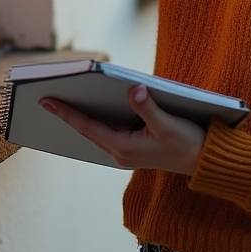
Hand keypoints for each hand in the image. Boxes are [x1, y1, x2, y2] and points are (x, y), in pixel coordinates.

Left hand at [39, 86, 205, 176]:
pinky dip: (97, 119)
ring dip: (81, 116)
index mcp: (124, 148)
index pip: (87, 126)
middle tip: (46, 96)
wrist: (204, 161)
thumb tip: (133, 90)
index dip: (66, 112)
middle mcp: (120, 152)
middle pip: (87, 130)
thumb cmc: (188, 142)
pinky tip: (92, 104)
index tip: (46, 100)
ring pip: (96, 131)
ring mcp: (126, 152)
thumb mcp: (168, 124)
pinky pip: (107, 132)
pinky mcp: (134, 148)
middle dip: (68, 113)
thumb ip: (148, 107)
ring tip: (63, 98)